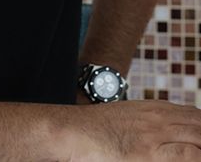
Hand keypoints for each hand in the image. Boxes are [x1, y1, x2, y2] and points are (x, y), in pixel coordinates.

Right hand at [67, 100, 200, 159]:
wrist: (75, 130)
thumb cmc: (98, 129)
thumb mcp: (129, 117)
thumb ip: (150, 122)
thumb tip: (167, 137)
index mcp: (155, 108)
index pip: (195, 115)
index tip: (200, 140)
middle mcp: (159, 118)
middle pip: (199, 125)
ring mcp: (155, 135)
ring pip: (199, 140)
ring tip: (199, 154)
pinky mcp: (149, 153)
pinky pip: (187, 156)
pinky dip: (196, 157)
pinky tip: (195, 159)